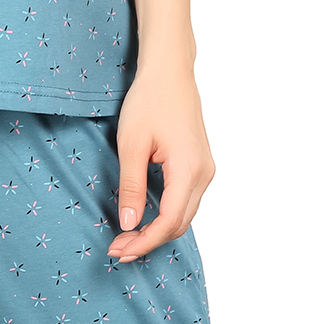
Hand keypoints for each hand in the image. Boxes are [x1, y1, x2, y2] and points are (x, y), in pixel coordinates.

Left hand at [109, 63, 214, 261]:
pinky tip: (144, 219)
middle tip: (118, 249)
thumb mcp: (131, 145)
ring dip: (157, 230)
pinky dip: (166, 215)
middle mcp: (204, 174)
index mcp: (188, 169)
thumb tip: (130, 224)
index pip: (169, 221)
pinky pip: (186, 201)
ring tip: (127, 238)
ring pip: (184, 215)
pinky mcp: (200, 166)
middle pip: (180, 224)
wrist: (169, 73)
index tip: (119, 250)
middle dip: (149, 241)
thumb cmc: (149, 102)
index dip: (144, 241)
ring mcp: (205, 170)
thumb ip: (132, 187)